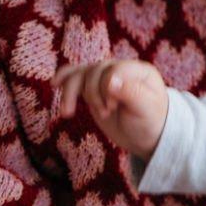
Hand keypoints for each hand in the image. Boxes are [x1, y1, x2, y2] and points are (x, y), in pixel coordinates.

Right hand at [54, 59, 168, 157]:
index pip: (113, 69)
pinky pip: (75, 79)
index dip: (107, 87)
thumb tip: (110, 81)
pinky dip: (64, 81)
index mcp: (138, 70)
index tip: (112, 108)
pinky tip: (54, 85)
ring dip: (70, 92)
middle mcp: (120, 69)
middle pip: (94, 71)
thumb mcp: (146, 109)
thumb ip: (131, 92)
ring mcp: (105, 78)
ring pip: (80, 74)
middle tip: (105, 114)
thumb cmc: (151, 122)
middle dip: (93, 94)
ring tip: (67, 112)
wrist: (146, 136)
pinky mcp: (93, 89)